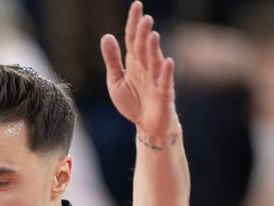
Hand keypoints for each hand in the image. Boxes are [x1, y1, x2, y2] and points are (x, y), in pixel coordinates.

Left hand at [100, 2, 179, 141]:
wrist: (147, 126)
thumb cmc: (133, 102)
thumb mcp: (116, 81)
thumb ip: (112, 60)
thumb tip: (106, 36)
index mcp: (134, 63)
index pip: (133, 38)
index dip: (134, 23)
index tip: (137, 5)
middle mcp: (146, 67)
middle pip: (144, 47)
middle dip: (144, 33)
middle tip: (145, 18)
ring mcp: (156, 79)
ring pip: (154, 61)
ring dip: (154, 49)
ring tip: (153, 35)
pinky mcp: (164, 94)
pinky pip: (165, 81)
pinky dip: (166, 72)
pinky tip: (167, 61)